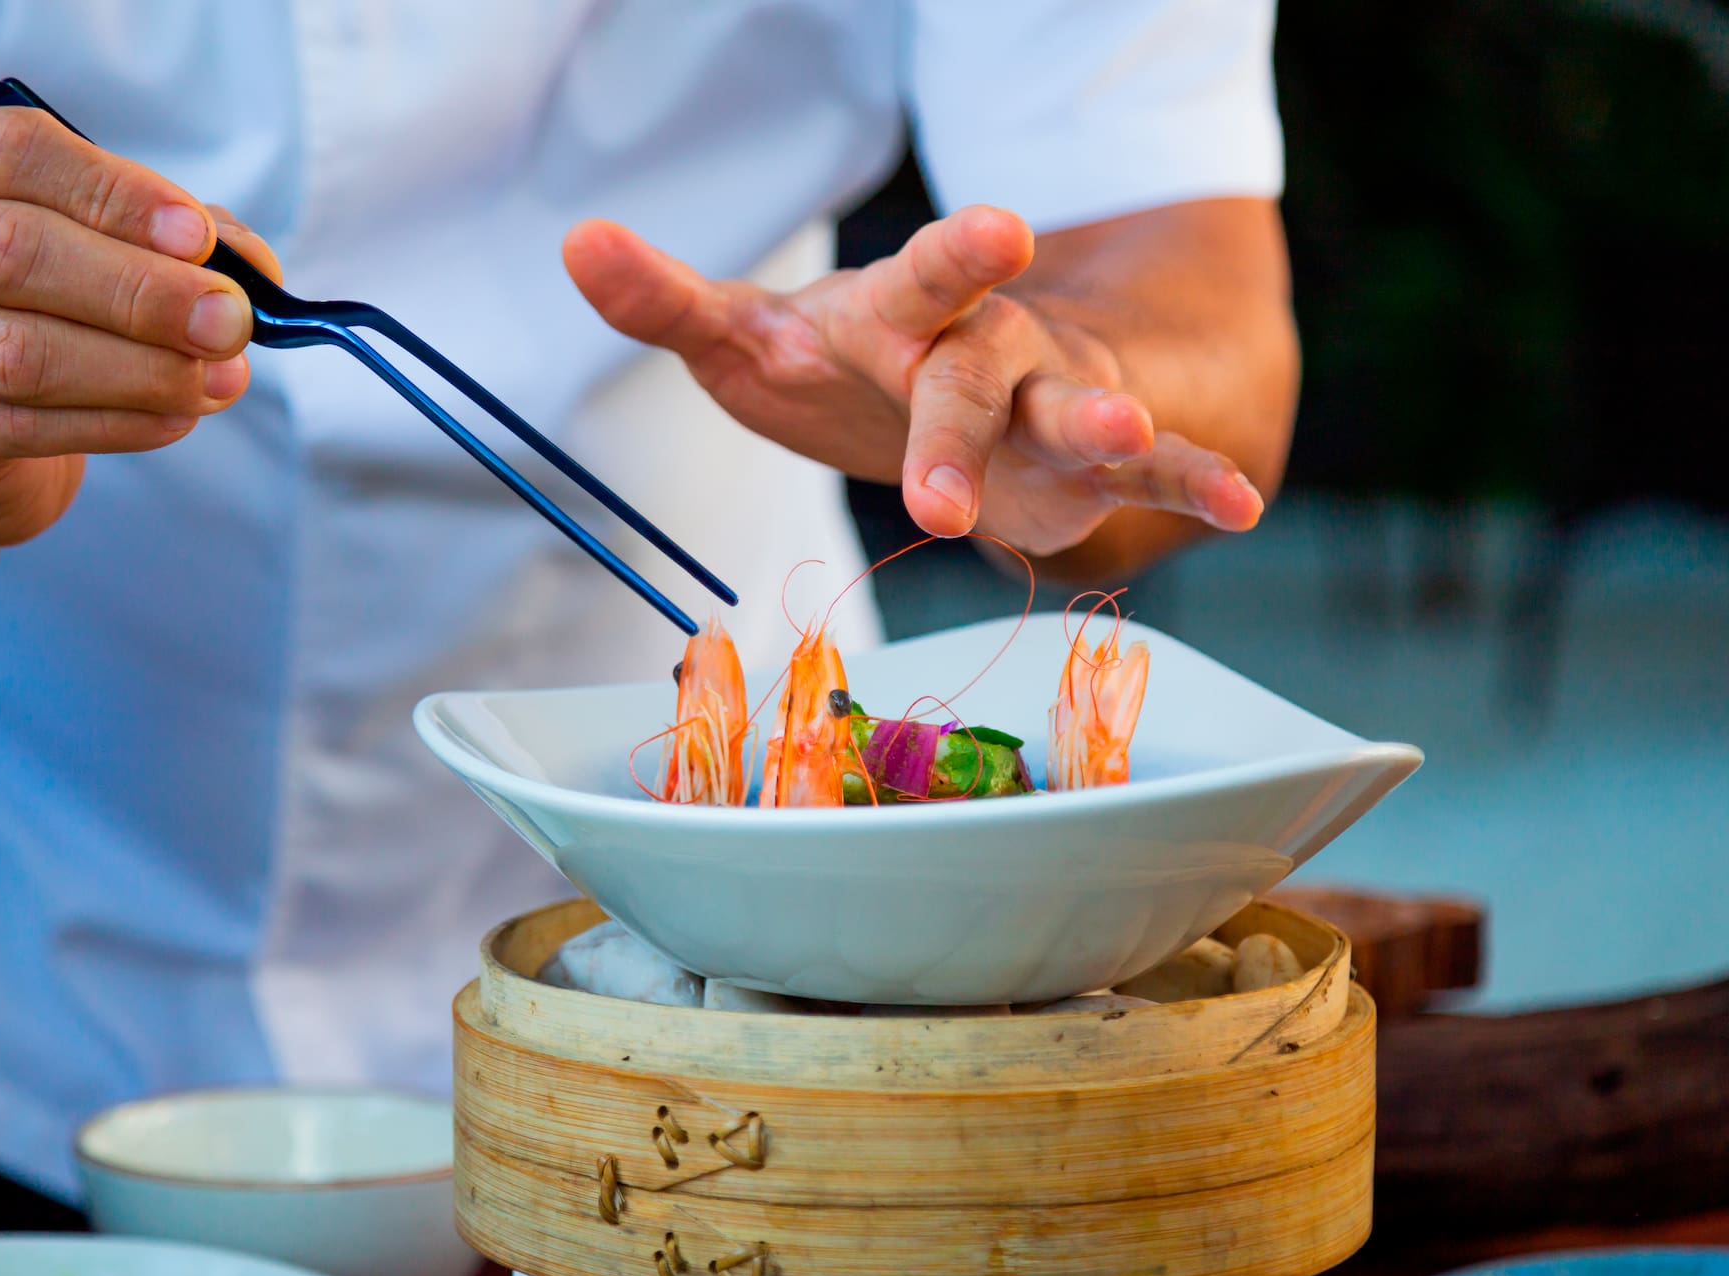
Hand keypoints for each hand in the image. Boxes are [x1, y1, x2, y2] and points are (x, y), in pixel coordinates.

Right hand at [0, 107, 282, 545]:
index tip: (199, 238)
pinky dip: (120, 423)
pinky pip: (27, 426)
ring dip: (142, 369)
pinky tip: (177, 417)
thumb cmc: (46, 310)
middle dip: (141, 292)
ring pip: (22, 352)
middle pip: (16, 252)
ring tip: (220, 380)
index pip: (16, 151)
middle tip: (229, 323)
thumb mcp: (108, 249)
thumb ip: (181, 243)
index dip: (115, 193)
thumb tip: (251, 269)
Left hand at [563, 206, 1265, 555]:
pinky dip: (1195, 483)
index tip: (996, 228)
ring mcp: (1050, 399)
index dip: (953, 258)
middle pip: (983, 363)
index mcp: (901, 314)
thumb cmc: (848, 364)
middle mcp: (985, 347)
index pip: (921, 278)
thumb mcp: (754, 338)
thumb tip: (574, 239)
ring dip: (1105, 421)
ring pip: (1079, 406)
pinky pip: (1156, 469)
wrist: (962, 394)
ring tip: (1127, 434)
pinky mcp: (1091, 463)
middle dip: (967, 411)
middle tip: (940, 487)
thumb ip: (669, 302)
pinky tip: (1240, 509)